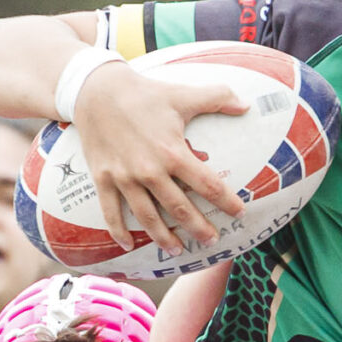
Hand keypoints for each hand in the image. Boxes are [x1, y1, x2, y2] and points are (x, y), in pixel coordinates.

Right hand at [73, 63, 251, 253]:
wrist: (95, 90)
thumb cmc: (143, 93)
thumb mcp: (182, 94)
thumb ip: (217, 98)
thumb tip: (246, 105)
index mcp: (173, 152)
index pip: (207, 184)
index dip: (226, 201)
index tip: (239, 213)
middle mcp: (149, 171)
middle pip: (180, 209)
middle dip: (198, 228)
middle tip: (211, 240)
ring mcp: (124, 178)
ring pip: (148, 218)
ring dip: (164, 237)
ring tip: (177, 250)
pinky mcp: (102, 179)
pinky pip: (110, 212)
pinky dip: (118, 231)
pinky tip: (127, 245)